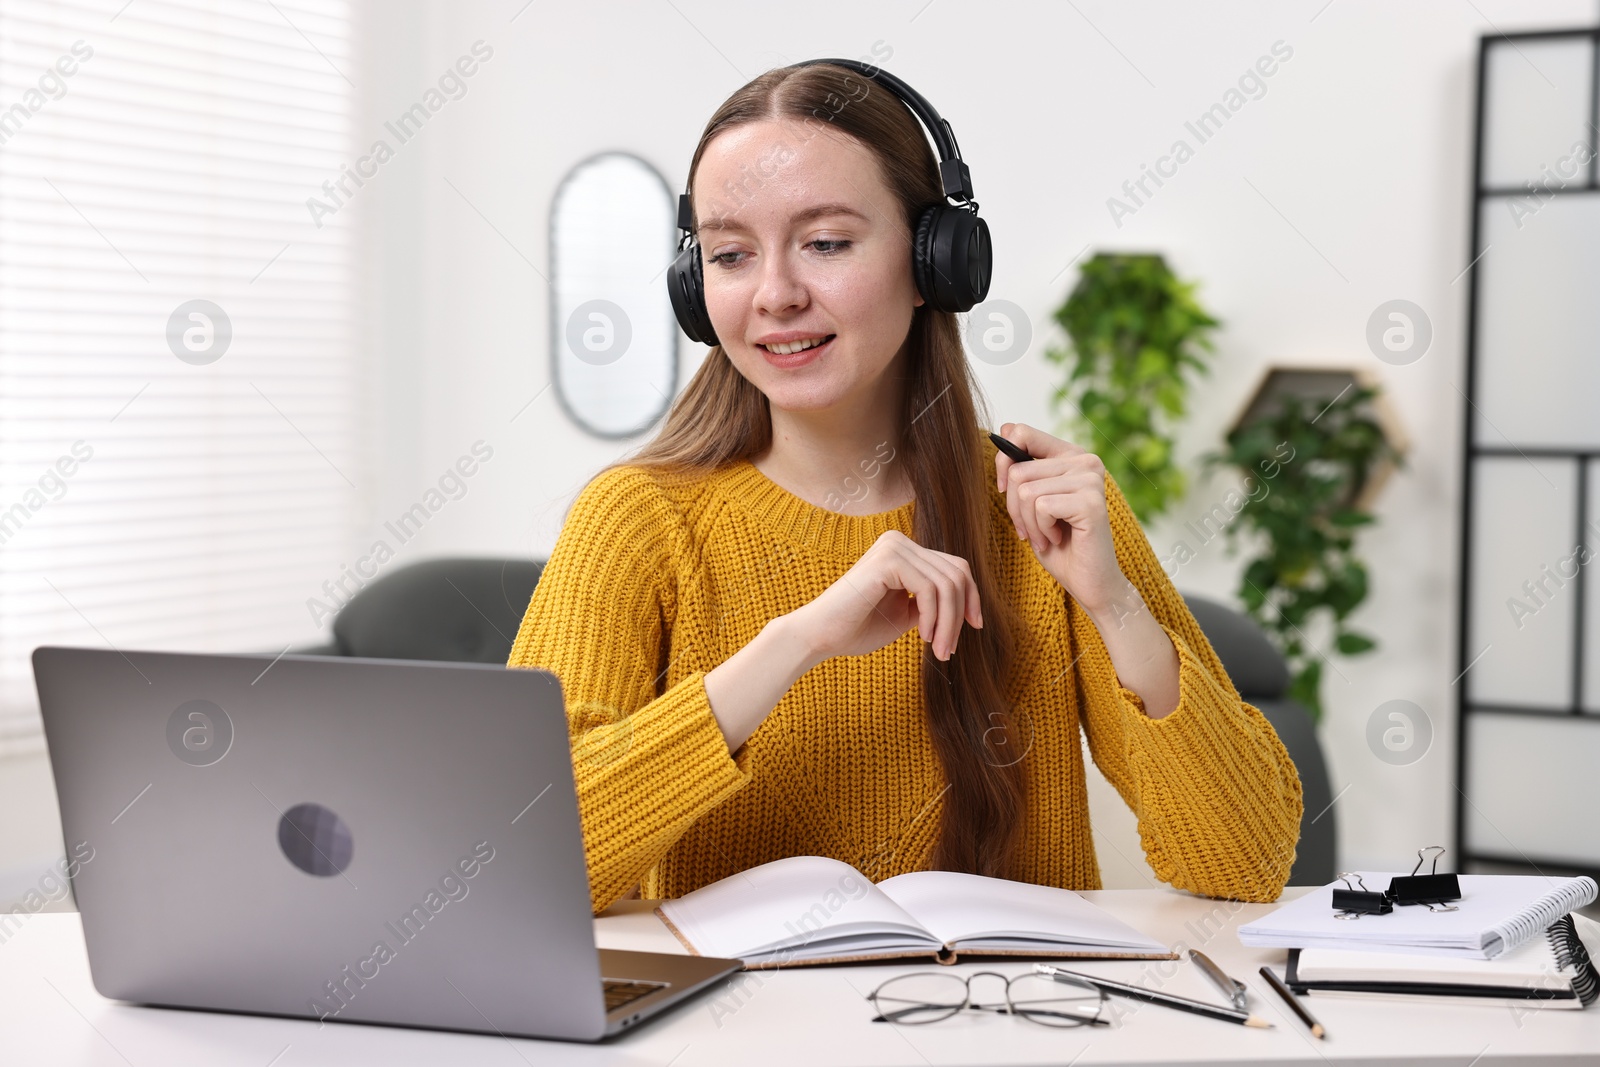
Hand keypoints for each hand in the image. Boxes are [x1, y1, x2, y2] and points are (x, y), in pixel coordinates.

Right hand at [789, 530, 981, 662]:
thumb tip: (967, 605)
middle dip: (960, 614)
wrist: (820, 636)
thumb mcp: (906, 613)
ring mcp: (893, 547)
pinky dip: (932, 618)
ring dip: (948, 623)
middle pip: (956, 574)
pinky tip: (922, 636)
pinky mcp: (888, 560)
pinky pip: (929, 590)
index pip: (954, 567)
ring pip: (946, 584)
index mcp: (903, 550)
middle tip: (949, 649)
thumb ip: (931, 603)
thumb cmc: (857, 628)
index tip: (974, 627)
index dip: (971, 597)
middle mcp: (899, 541)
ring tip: (939, 650)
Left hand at [993, 422, 1127, 616]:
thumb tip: (1003, 428)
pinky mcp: (1091, 501)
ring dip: (1028, 523)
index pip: (1022, 432)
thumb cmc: (1059, 544)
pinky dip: (1040, 531)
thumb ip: (1022, 467)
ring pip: (1026, 491)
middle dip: (1015, 508)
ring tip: (1047, 536)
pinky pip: (1041, 508)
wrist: (1089, 582)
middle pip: (1018, 470)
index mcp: (1070, 455)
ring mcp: (1090, 479)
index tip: (1004, 490)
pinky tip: (1058, 539)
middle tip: (1033, 530)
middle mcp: (1085, 460)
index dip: (1003, 462)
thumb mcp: (1032, 502)